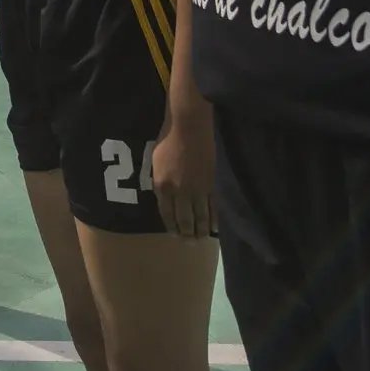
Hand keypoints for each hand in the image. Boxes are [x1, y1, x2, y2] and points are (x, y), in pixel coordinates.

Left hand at [151, 105, 216, 238]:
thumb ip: (159, 181)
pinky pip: (212, 206)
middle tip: (190, 243)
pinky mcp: (210, 184)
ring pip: (200, 216)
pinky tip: (214, 226)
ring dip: (201, 230)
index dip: (172, 227)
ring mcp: (196, 189)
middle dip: (187, 234)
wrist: (188, 127)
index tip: (175, 236)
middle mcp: (178, 192)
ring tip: (202, 239)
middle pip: (184, 219)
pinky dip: (214, 218)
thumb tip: (164, 196)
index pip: (166, 214)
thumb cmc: (167, 140)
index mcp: (162, 186)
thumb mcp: (155, 162)